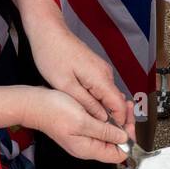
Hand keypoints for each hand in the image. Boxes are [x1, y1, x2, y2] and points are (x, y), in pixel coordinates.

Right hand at [0, 85, 130, 163]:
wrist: (33, 104)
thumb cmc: (54, 112)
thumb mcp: (83, 121)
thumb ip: (104, 132)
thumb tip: (124, 138)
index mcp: (89, 149)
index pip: (118, 155)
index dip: (128, 141)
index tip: (130, 123)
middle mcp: (87, 147)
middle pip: (115, 143)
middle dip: (125, 126)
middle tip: (128, 108)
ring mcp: (83, 138)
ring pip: (108, 133)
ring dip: (117, 119)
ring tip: (122, 104)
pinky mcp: (80, 128)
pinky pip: (100, 126)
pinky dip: (107, 116)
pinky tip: (109, 105)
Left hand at [28, 11, 134, 131]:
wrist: (48, 30)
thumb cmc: (52, 54)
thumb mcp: (65, 85)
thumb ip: (86, 103)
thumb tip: (102, 118)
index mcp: (100, 78)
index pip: (120, 106)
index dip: (121, 123)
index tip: (120, 138)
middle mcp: (105, 74)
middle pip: (118, 102)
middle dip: (117, 120)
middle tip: (113, 138)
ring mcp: (101, 71)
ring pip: (110, 96)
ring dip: (108, 112)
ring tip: (102, 129)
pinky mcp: (95, 69)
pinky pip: (102, 90)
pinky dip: (101, 102)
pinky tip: (93, 111)